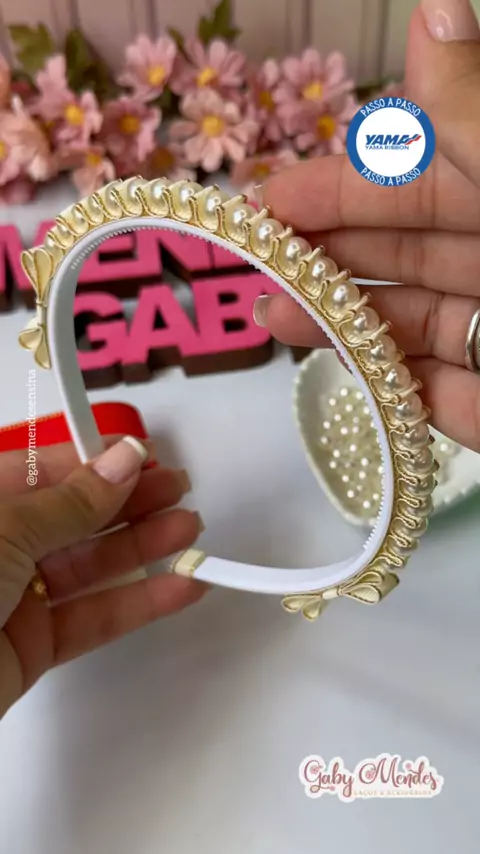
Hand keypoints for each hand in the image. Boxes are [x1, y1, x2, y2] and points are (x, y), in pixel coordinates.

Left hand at [0, 436, 204, 716]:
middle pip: (73, 516)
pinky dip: (139, 604)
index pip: (44, 469)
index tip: (146, 456)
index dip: (96, 461)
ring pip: (88, 566)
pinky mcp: (31, 648)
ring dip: (143, 549)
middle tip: (179, 490)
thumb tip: (123, 460)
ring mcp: (12, 597)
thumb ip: (73, 501)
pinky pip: (93, 619)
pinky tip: (179, 588)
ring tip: (190, 533)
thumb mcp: (4, 529)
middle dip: (129, 502)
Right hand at [255, 0, 479, 451]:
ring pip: (416, 325)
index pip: (428, 177)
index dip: (348, 184)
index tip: (273, 198)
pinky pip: (440, 396)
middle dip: (330, 255)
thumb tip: (438, 5)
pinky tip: (335, 371)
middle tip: (259, 262)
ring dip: (343, 321)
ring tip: (274, 317)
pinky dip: (389, 387)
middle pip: (412, 252)